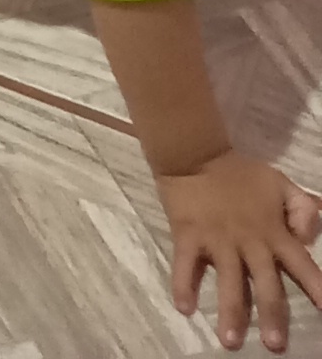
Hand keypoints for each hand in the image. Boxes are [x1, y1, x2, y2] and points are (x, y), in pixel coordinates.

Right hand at [161, 156, 321, 351]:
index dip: (316, 288)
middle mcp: (249, 241)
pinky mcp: (188, 235)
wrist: (194, 151)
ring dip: (230, 312)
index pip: (301, 264)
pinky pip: (185, 264)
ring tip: (230, 340)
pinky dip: (183, 285)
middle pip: (265, 284)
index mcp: (273, 231)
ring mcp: (217, 240)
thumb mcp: (279, 183)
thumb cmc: (240, 173)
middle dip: (271, 316)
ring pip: (227, 281)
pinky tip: (184, 307)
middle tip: (275, 346)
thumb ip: (302, 209)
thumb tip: (307, 239)